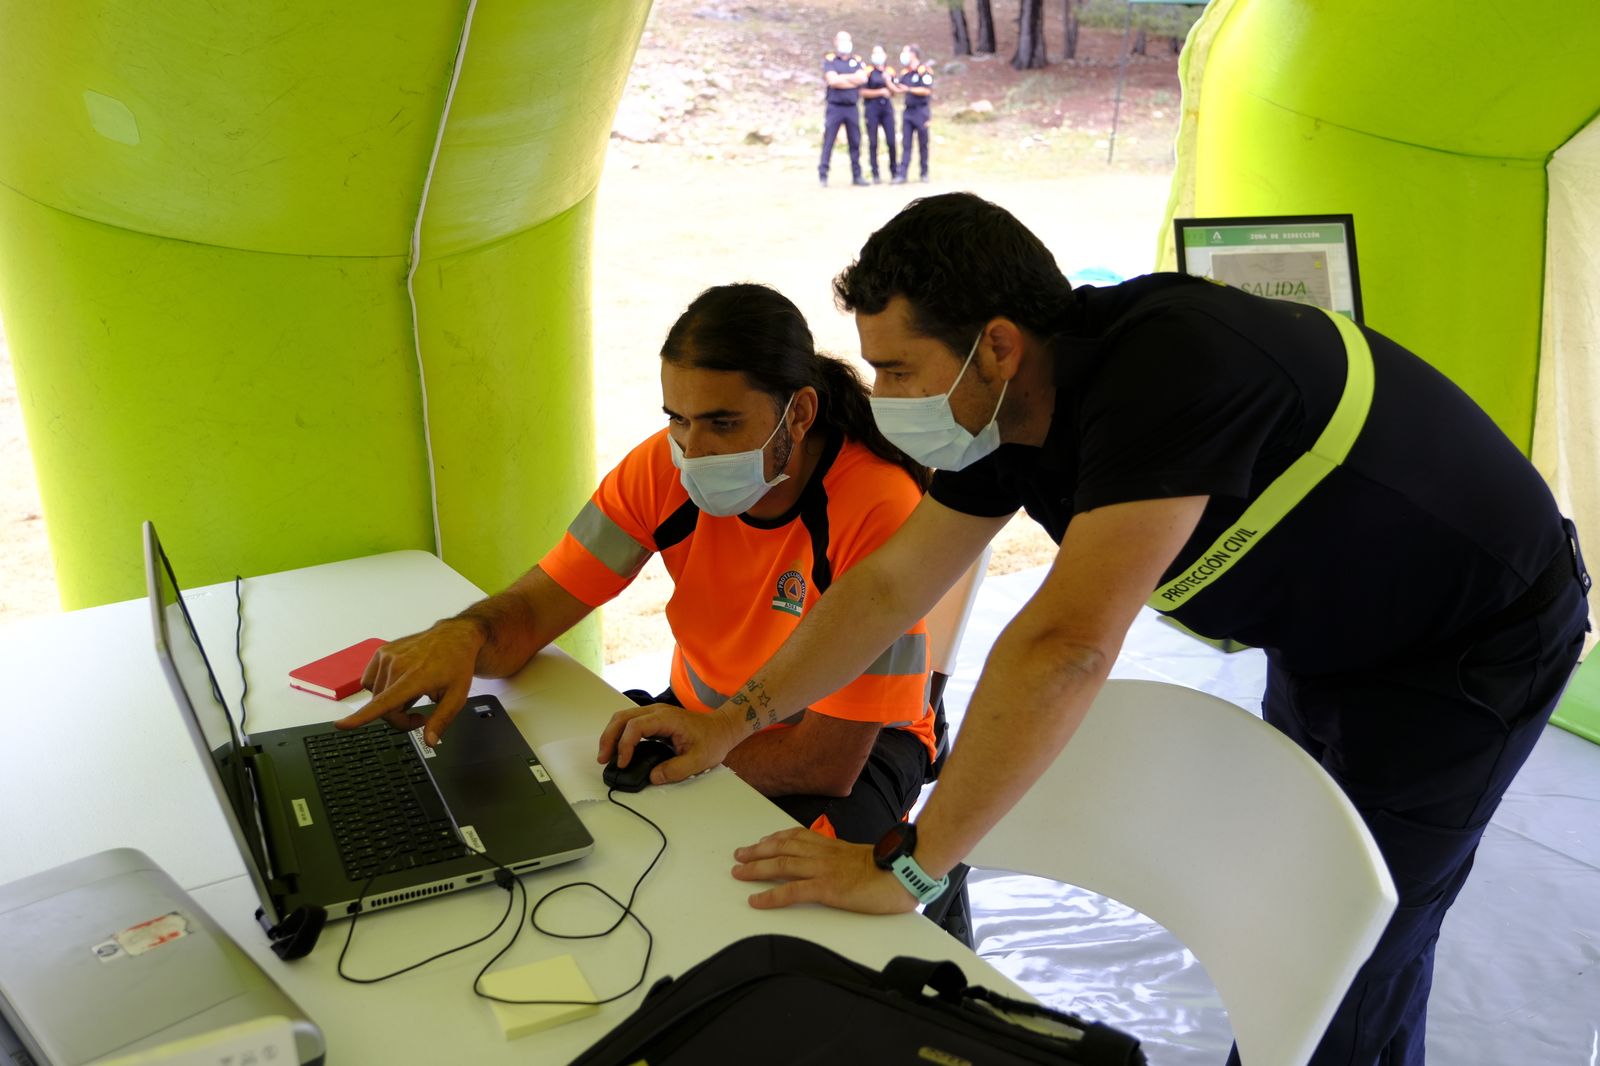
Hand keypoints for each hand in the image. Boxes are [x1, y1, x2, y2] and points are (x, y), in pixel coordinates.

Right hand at [333, 619, 484, 745]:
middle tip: (420, 716)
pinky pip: (369, 681)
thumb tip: (429, 741)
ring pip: (375, 696)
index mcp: (415, 677)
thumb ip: (441, 720)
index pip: (385, 701)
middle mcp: (397, 665)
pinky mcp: (381, 651)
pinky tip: (400, 682)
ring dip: (390, 702)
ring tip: (413, 693)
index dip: (361, 717)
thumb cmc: (457, 665)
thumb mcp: (457, 696)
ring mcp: (387, 656)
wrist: (454, 637)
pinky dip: (381, 687)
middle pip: (382, 707)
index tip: (342, 725)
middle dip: (399, 718)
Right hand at [597, 702, 742, 784]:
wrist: (721, 728)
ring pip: (623, 718)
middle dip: (609, 738)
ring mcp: (654, 714)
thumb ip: (675, 770)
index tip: (623, 763)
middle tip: (603, 759)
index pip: (636, 726)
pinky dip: (619, 735)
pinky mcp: (653, 720)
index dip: (625, 744)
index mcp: (667, 718)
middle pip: (622, 718)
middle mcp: (657, 711)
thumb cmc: (712, 741)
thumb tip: (653, 777)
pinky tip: (618, 751)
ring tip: (606, 756)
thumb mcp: (699, 760)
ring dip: (611, 735)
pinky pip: (630, 723)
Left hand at [731, 828, 917, 912]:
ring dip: (756, 868)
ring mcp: (823, 870)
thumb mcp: (866, 858)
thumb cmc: (891, 868)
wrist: (904, 872)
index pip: (799, 837)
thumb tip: (846, 867)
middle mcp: (824, 854)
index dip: (777, 839)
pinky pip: (792, 892)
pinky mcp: (826, 888)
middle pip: (783, 847)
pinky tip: (756, 901)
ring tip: (739, 872)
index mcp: (834, 846)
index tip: (763, 841)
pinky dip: (770, 896)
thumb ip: (850, 860)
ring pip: (781, 864)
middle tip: (740, 855)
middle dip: (758, 851)